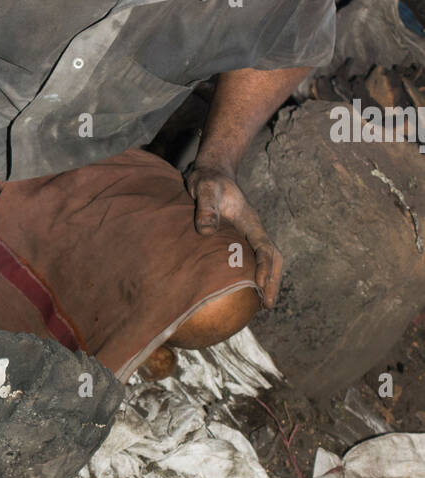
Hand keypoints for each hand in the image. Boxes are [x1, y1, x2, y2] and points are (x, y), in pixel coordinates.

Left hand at [185, 164, 282, 307]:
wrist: (211, 172)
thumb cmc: (208, 181)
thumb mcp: (205, 188)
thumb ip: (206, 207)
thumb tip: (206, 231)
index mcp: (250, 221)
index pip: (264, 247)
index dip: (265, 266)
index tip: (260, 284)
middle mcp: (252, 230)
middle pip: (272, 258)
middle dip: (273, 281)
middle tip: (268, 305)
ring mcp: (246, 235)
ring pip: (263, 261)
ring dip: (266, 281)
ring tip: (260, 305)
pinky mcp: (236, 239)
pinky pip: (248, 260)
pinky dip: (250, 276)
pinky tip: (240, 292)